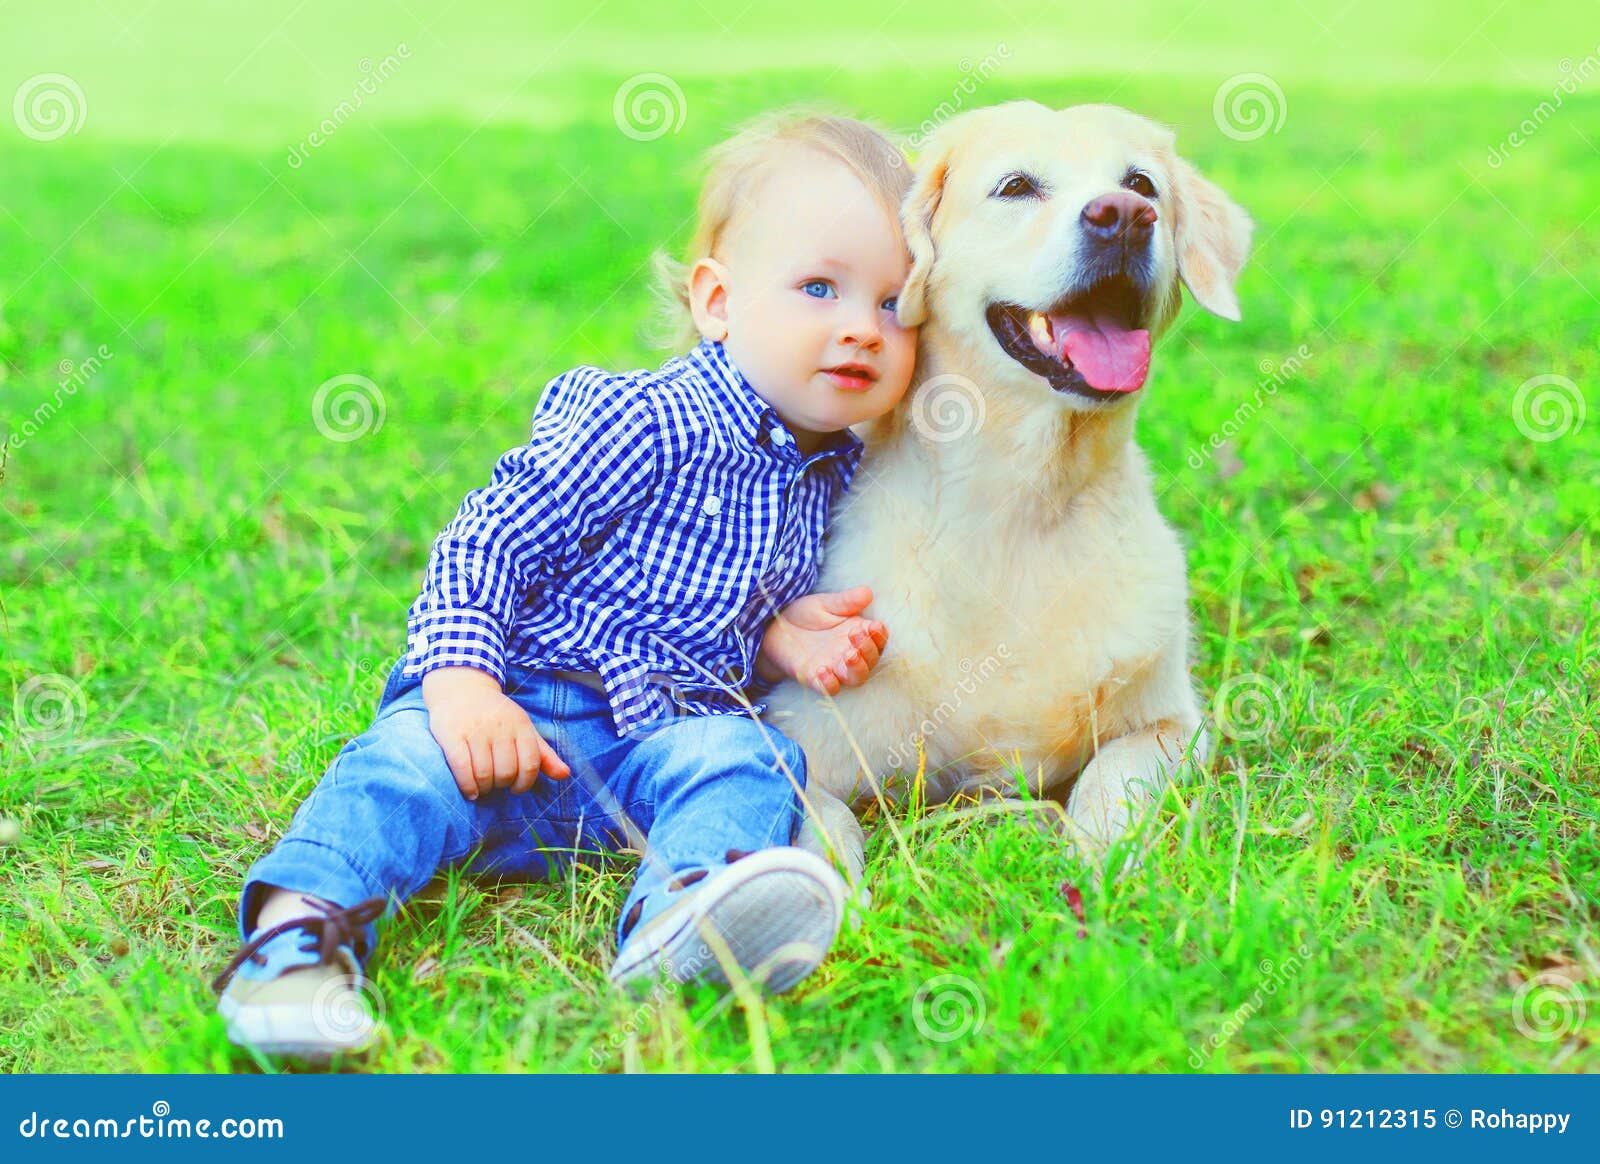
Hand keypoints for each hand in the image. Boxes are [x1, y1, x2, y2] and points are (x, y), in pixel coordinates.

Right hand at [421, 666, 569, 800]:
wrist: (461, 689)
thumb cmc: (496, 716)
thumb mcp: (523, 729)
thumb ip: (543, 754)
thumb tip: (565, 775)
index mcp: (520, 725)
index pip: (530, 764)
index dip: (525, 783)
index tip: (516, 787)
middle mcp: (499, 726)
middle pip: (506, 772)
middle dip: (501, 785)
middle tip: (495, 783)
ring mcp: (475, 730)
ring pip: (484, 773)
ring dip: (484, 788)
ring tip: (482, 786)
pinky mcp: (452, 734)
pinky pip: (462, 768)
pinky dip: (467, 786)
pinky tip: (470, 791)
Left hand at [758, 585, 887, 696]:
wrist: (774, 628)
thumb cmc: (805, 615)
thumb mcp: (824, 604)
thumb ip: (845, 601)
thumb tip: (867, 592)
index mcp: (857, 634)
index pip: (877, 639)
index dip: (879, 635)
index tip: (875, 626)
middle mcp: (850, 653)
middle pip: (871, 660)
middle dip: (869, 650)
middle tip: (856, 634)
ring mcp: (834, 668)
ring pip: (856, 678)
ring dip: (857, 668)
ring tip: (849, 655)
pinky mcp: (815, 679)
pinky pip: (829, 689)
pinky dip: (829, 684)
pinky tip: (822, 670)